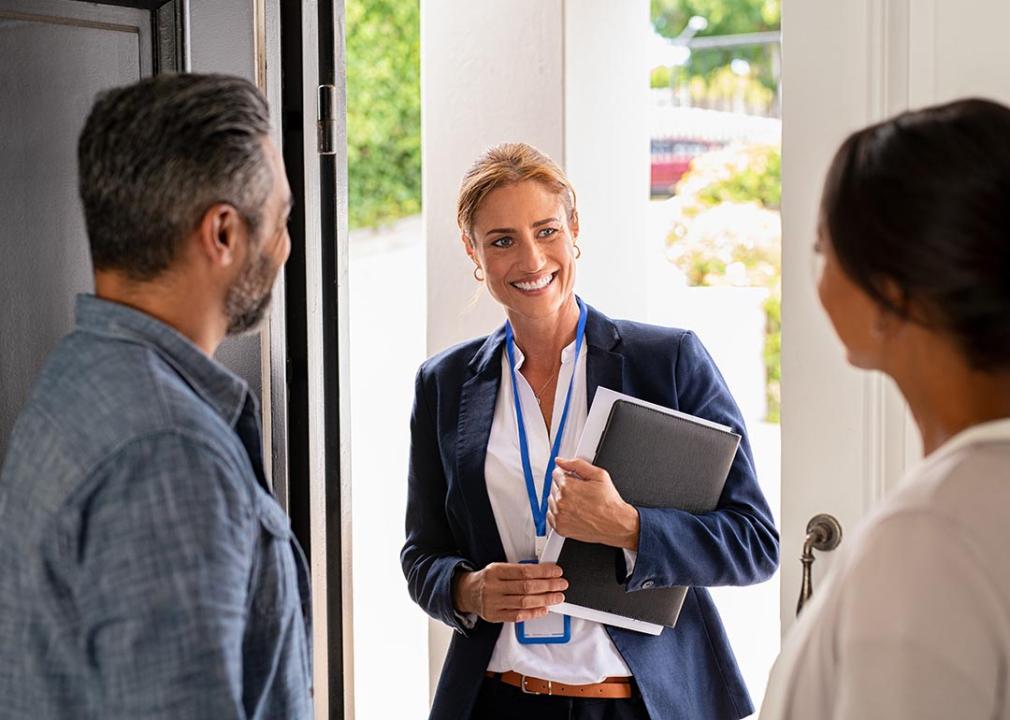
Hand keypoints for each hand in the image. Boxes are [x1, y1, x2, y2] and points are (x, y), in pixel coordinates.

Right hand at [452, 562, 567, 622]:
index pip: (524, 571)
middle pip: (526, 587)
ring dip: (545, 600)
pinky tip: (544, 609)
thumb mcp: (498, 568)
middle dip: (548, 586)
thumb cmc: (488, 579)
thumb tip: (544, 573)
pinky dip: (533, 613)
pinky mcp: (495, 616)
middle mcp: (493, 587)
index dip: (543, 572)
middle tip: (562, 584)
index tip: (557, 572)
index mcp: (495, 571)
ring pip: (524, 602)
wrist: (467, 593)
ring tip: (557, 597)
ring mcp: (493, 603)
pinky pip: (518, 616)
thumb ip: (518, 571)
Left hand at [547, 457, 639, 549]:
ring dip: (561, 500)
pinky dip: (559, 513)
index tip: (576, 481)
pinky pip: (551, 515)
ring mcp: (559, 516)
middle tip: (580, 493)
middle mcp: (561, 502)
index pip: (556, 473)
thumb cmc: (609, 502)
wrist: (615, 524)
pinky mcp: (559, 527)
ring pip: (551, 500)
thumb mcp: (599, 475)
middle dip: (565, 487)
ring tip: (578, 503)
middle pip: (553, 486)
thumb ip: (577, 464)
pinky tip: (572, 512)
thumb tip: (561, 461)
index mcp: (568, 487)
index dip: (568, 475)